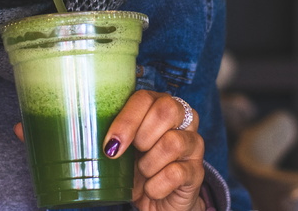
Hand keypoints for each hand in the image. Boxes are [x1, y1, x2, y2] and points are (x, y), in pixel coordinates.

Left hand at [104, 90, 204, 210]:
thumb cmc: (135, 164)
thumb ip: (116, 131)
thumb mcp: (123, 144)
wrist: (156, 200)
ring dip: (148, 164)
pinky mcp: (198, 171)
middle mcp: (183, 117)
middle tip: (133, 153)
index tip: (110, 144)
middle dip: (142, 137)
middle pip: (166, 110)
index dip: (127, 120)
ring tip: (144, 172)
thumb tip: (99, 135)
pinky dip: (156, 185)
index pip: (145, 98)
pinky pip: (176, 173)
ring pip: (172, 143)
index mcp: (159, 103)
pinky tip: (152, 188)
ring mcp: (194, 143)